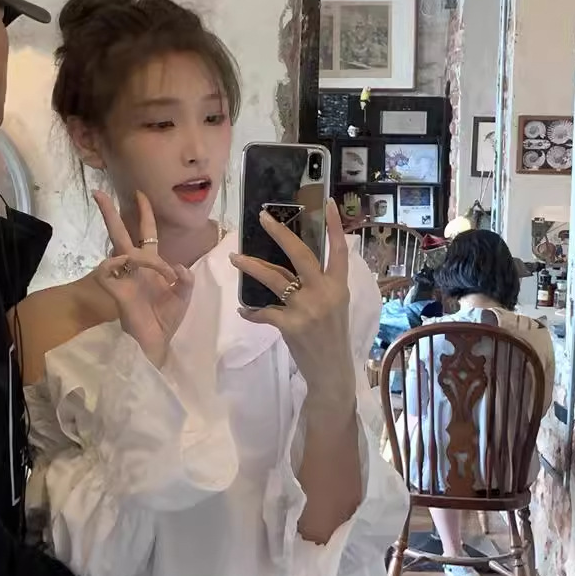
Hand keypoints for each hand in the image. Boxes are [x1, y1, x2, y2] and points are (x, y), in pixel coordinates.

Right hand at [92, 191, 194, 368]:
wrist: (156, 343)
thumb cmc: (165, 321)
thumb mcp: (183, 297)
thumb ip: (185, 280)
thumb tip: (179, 267)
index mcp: (150, 265)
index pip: (146, 233)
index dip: (145, 214)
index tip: (141, 195)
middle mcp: (134, 267)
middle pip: (119, 233)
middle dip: (109, 213)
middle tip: (99, 192)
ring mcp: (124, 276)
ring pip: (117, 248)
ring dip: (138, 250)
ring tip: (160, 269)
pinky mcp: (116, 289)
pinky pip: (111, 268)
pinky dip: (125, 263)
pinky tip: (139, 269)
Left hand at [231, 199, 355, 423]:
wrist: (332, 372)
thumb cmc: (332, 337)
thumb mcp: (335, 306)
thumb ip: (321, 285)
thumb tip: (295, 268)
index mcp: (338, 286)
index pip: (339, 250)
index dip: (335, 226)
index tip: (326, 203)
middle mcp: (325, 293)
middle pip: (301, 255)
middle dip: (280, 234)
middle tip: (263, 218)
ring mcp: (308, 309)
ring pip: (275, 279)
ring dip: (252, 267)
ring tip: (235, 258)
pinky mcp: (291, 326)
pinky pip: (264, 312)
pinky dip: (252, 311)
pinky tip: (244, 311)